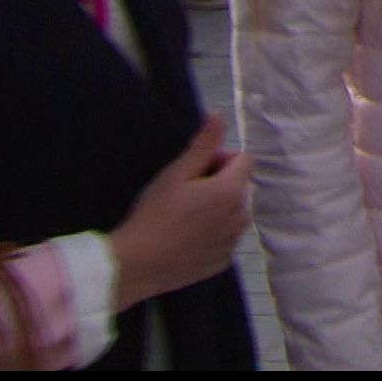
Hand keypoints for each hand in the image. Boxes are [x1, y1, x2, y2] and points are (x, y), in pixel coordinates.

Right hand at [109, 115, 251, 310]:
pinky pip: (225, 236)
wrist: (137, 264)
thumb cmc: (154, 214)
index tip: (195, 172)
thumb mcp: (176, 173)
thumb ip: (203, 145)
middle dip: (219, 183)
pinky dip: (212, 232)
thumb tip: (219, 115)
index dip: (220, 159)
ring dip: (217, 208)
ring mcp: (234, 241)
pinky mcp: (224, 261)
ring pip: (233, 211)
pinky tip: (186, 238)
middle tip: (185, 194)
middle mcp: (242, 216)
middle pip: (239, 186)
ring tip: (184, 217)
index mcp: (232, 191)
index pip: (244, 160)